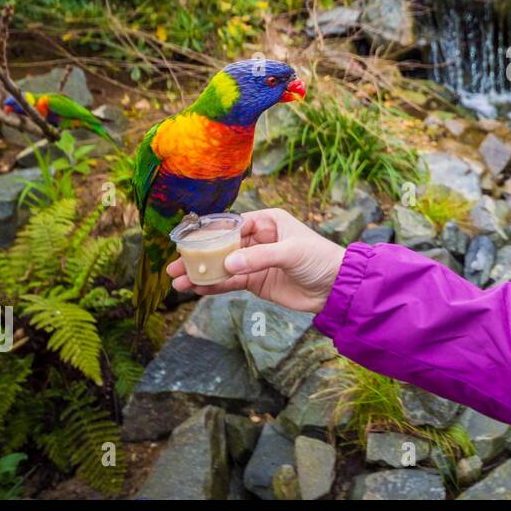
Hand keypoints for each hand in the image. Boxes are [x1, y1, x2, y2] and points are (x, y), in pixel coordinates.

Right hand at [166, 208, 346, 314]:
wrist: (336, 287)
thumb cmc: (319, 259)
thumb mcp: (291, 253)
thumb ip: (259, 258)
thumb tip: (228, 263)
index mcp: (268, 221)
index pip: (232, 224)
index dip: (210, 233)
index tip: (188, 242)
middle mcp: (259, 239)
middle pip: (222, 246)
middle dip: (199, 255)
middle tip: (174, 265)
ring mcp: (256, 261)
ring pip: (223, 266)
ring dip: (202, 273)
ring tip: (178, 282)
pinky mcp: (257, 281)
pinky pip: (231, 282)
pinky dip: (214, 286)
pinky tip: (196, 289)